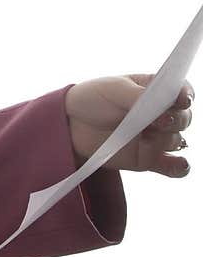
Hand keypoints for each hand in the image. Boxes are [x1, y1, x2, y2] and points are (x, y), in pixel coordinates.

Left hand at [65, 73, 193, 175]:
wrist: (71, 125)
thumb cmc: (93, 99)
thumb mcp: (114, 89)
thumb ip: (139, 96)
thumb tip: (162, 104)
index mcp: (154, 90)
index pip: (180, 91)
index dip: (186, 94)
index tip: (183, 99)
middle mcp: (159, 114)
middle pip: (184, 118)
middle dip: (177, 119)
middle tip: (159, 120)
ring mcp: (155, 137)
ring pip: (177, 141)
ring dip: (167, 139)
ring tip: (145, 136)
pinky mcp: (148, 159)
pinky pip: (173, 167)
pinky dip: (180, 167)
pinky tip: (178, 164)